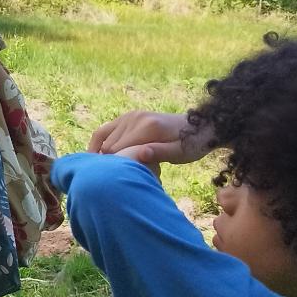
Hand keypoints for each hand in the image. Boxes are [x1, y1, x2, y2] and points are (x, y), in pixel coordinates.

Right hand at [89, 110, 212, 167]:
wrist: (200, 126)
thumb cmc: (191, 145)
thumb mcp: (181, 153)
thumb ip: (161, 153)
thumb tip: (142, 153)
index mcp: (148, 127)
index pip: (118, 150)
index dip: (116, 167)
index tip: (121, 180)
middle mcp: (135, 118)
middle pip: (108, 146)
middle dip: (110, 162)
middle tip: (118, 177)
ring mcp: (129, 116)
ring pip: (102, 139)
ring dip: (103, 155)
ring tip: (106, 170)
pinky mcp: (126, 117)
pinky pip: (103, 131)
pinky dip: (97, 144)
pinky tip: (96, 157)